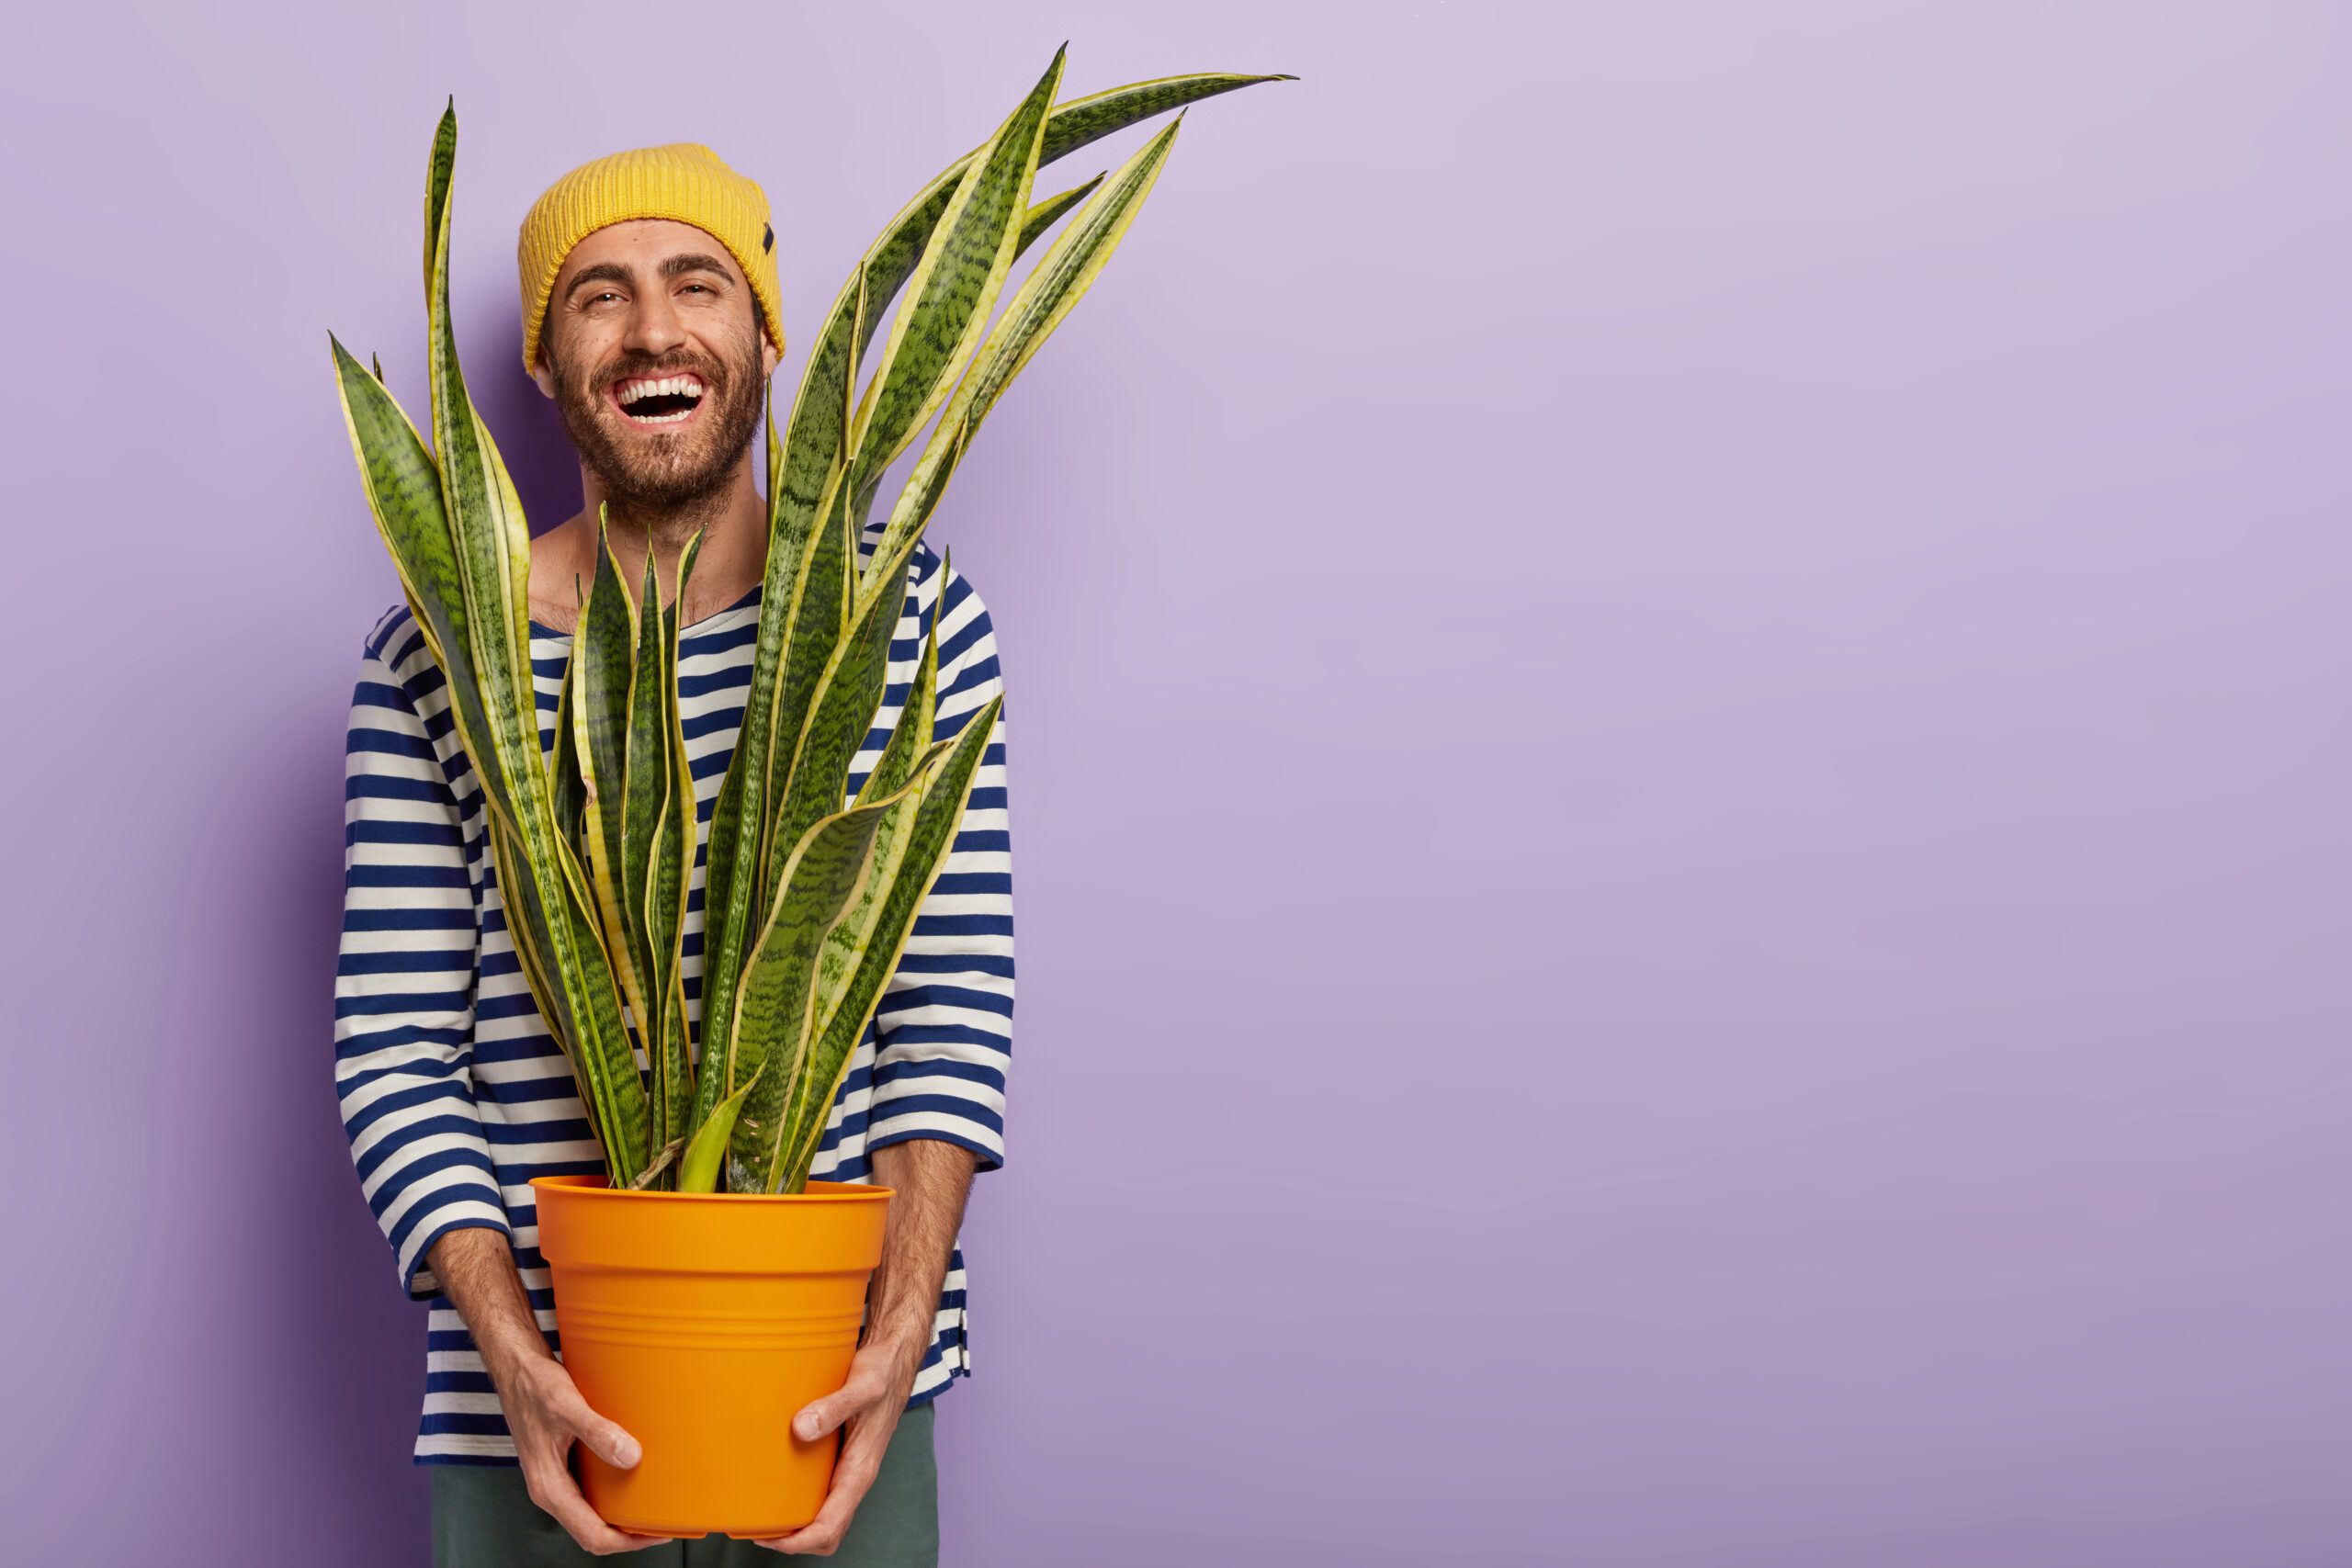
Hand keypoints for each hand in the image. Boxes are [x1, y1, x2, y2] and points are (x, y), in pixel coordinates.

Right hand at [500, 1353, 672, 1554]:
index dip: (626, 1542)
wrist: (516, 1368)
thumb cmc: (534, 1386)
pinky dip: (611, 1496)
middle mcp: (550, 1489)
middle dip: (627, 1535)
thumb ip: (598, 1432)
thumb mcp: (568, 1406)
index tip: (656, 1534)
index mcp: (549, 1487)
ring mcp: (555, 1478)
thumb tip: (630, 1456)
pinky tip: (631, 1478)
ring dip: (619, 1517)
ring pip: (590, 1514)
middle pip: (591, 1531)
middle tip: (662, 1525)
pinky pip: (588, 1493)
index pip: (591, 1534)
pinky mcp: (561, 1464)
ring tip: (652, 1507)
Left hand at [753, 1333, 923, 1553]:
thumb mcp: (862, 1386)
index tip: (767, 1537)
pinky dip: (799, 1500)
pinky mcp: (841, 1457)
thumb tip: (801, 1429)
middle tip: (756, 1528)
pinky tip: (777, 1481)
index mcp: (861, 1470)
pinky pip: (821, 1492)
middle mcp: (855, 1476)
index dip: (798, 1542)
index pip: (831, 1527)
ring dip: (796, 1523)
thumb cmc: (884, 1373)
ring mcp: (848, 1469)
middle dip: (793, 1540)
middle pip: (827, 1532)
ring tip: (761, 1512)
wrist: (895, 1360)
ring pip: (824, 1515)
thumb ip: (834, 1406)